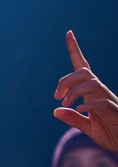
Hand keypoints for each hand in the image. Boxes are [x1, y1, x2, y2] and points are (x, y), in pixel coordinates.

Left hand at [54, 30, 117, 151]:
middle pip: (83, 73)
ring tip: (65, 103)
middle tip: (57, 96)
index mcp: (91, 93)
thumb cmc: (110, 134)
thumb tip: (55, 111)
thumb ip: (73, 119)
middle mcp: (100, 92)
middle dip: (66, 80)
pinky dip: (88, 103)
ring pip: (92, 83)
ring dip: (74, 91)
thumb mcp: (87, 128)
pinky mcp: (115, 110)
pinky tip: (79, 109)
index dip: (75, 50)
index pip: (82, 67)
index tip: (68, 33)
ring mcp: (108, 100)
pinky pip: (101, 101)